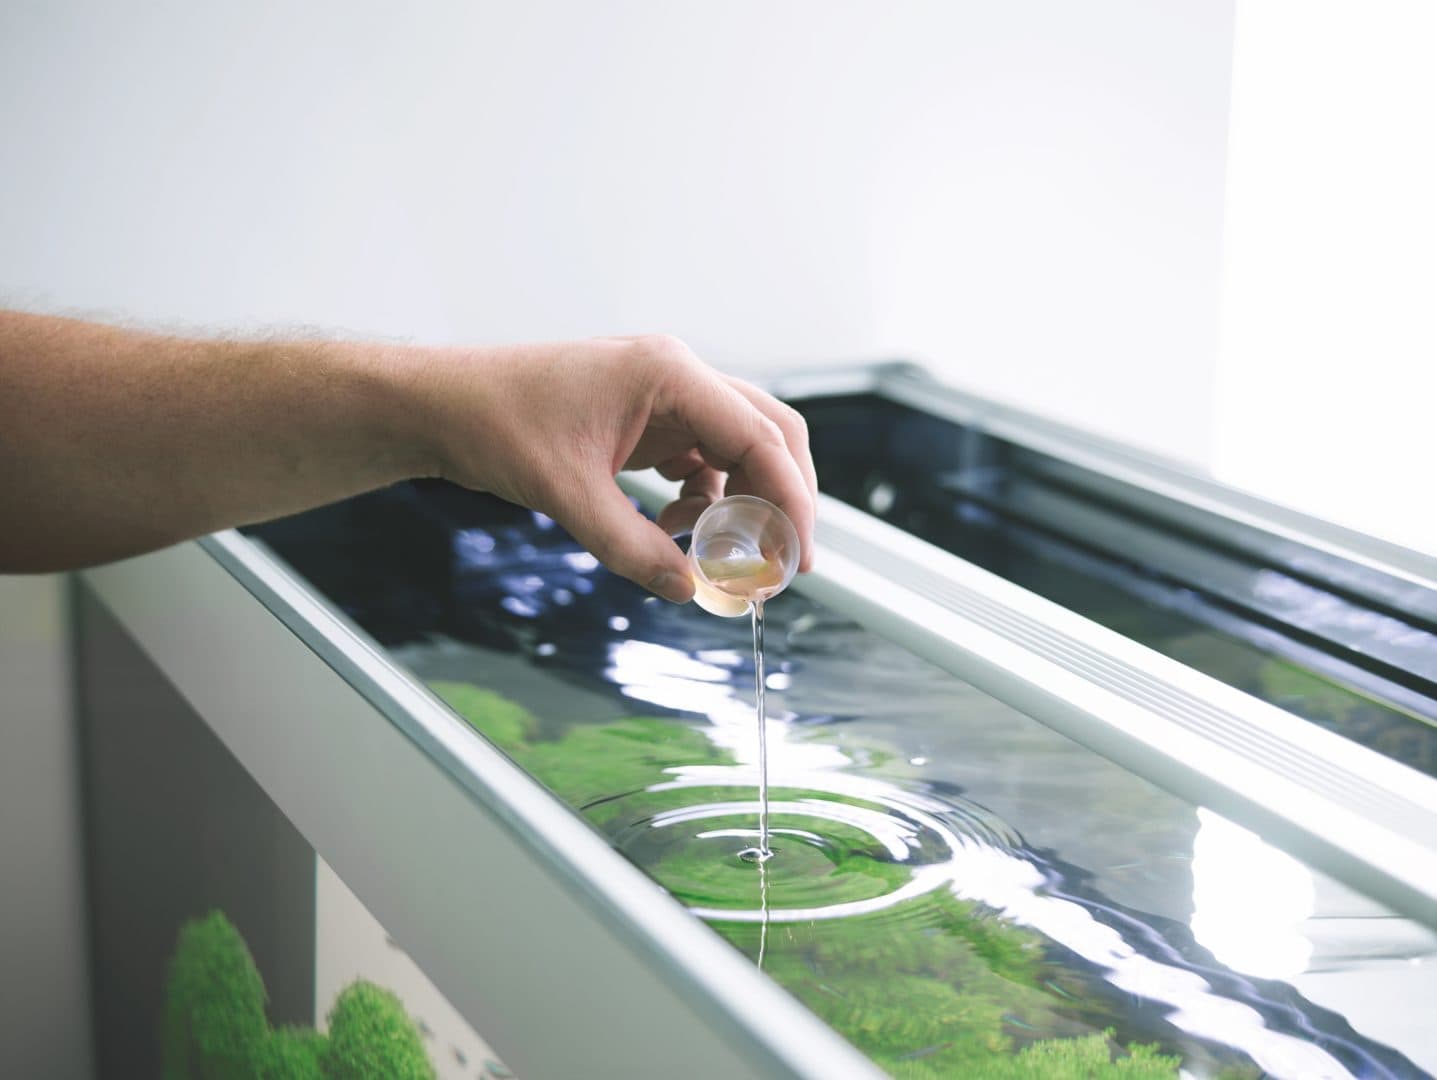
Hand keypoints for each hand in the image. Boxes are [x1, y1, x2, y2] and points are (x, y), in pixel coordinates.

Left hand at [420, 335, 816, 601]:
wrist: (443, 406)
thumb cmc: (496, 424)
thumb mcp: (568, 496)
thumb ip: (632, 547)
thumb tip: (688, 589)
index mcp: (668, 372)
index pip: (760, 436)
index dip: (790, 500)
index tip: (797, 555)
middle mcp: (675, 376)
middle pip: (766, 434)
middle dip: (781, 498)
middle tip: (781, 560)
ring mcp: (662, 396)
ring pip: (735, 450)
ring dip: (738, 503)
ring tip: (717, 554)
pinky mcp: (646, 420)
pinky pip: (698, 461)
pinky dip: (700, 500)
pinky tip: (671, 529)